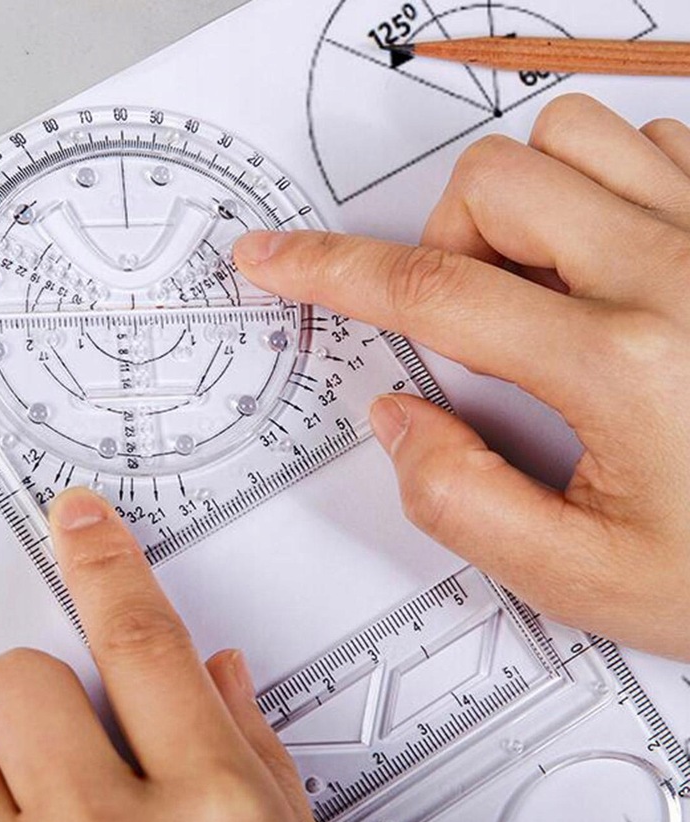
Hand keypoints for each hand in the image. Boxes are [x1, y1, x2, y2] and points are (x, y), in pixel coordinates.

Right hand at [235, 94, 689, 659]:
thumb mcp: (583, 578)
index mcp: (624, 366)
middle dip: (444, 246)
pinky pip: (653, 141)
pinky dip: (602, 186)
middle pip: (494, 182)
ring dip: (520, 206)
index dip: (328, 272)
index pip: (430, 294)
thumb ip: (460, 501)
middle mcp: (680, 272)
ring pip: (570, 138)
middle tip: (470, 325)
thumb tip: (399, 419)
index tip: (276, 260)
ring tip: (539, 289)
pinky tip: (609, 262)